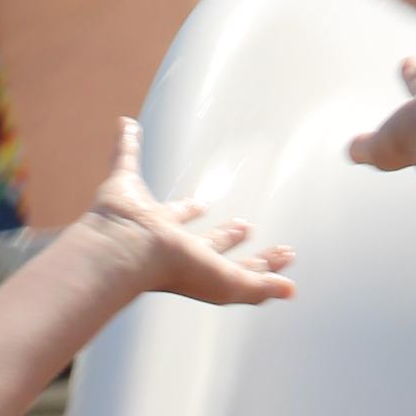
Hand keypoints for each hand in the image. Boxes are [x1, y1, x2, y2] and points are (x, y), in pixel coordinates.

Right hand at [83, 121, 295, 308]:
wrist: (129, 250)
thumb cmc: (175, 269)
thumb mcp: (228, 283)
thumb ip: (257, 286)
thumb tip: (291, 290)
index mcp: (197, 264)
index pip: (232, 264)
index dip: (257, 262)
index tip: (278, 253)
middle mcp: (172, 246)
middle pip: (206, 242)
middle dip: (226, 237)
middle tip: (246, 228)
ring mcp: (146, 218)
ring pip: (171, 206)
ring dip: (186, 203)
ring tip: (204, 197)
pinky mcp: (124, 187)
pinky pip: (126, 159)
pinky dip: (125, 144)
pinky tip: (125, 125)